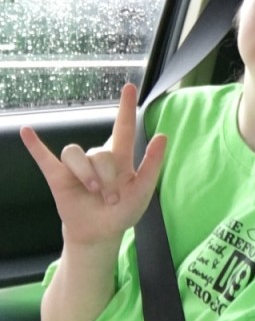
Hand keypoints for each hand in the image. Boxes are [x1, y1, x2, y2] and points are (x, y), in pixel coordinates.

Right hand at [21, 83, 166, 248]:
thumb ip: (152, 164)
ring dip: (86, 174)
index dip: (126, 106)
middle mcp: (97, 157)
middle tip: (113, 199)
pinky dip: (35, 145)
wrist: (101, 233)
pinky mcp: (58, 177)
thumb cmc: (124, 211)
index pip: (123, 126)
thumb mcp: (144, 190)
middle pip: (100, 152)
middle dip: (107, 178)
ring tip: (93, 192)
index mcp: (120, 157)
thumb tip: (162, 135)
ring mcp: (76, 167)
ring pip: (76, 153)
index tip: (129, 86)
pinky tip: (26, 131)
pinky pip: (45, 158)